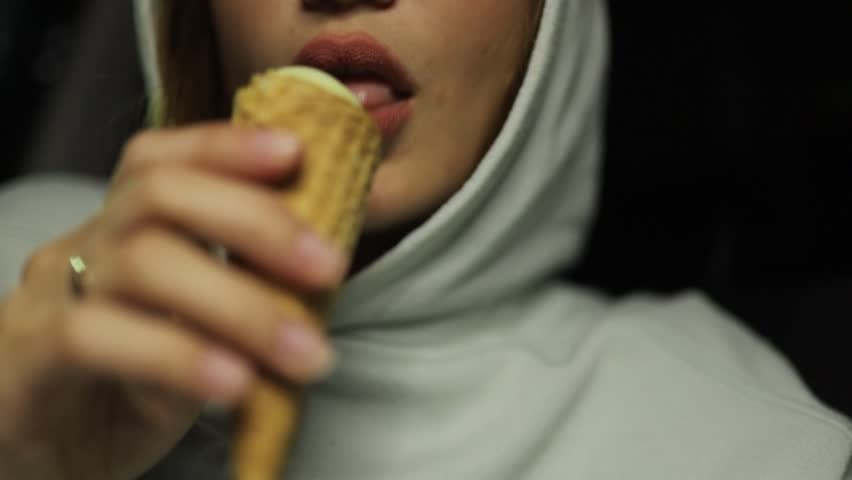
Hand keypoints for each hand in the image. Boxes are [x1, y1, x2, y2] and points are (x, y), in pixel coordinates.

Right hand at [0, 123, 343, 479]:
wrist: (43, 450)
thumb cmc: (130, 384)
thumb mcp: (195, 329)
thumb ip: (241, 291)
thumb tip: (324, 265)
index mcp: (126, 231)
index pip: (162, 161)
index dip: (226, 147)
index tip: (294, 152)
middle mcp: (86, 247)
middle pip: (160, 195)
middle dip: (256, 221)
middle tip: (328, 267)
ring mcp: (52, 296)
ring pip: (142, 263)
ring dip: (241, 305)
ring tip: (304, 351)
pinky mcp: (27, 356)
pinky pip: (96, 336)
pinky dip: (179, 355)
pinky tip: (235, 383)